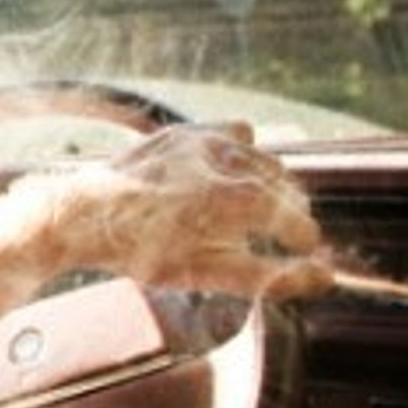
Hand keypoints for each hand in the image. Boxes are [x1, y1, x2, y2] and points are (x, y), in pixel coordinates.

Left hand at [28, 122, 330, 297]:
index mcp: (233, 199)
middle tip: (280, 231)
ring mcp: (203, 140)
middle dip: (286, 208)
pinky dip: (240, 153)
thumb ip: (269, 277)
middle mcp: (223, 161)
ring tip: (255, 208)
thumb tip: (324, 278)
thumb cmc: (142, 252)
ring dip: (267, 181)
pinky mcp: (185, 130)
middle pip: (282, 183)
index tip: (304, 246)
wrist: (82, 217)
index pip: (293, 215)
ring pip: (261, 157)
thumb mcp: (206, 275)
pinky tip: (228, 176)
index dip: (302, 233)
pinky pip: (233, 134)